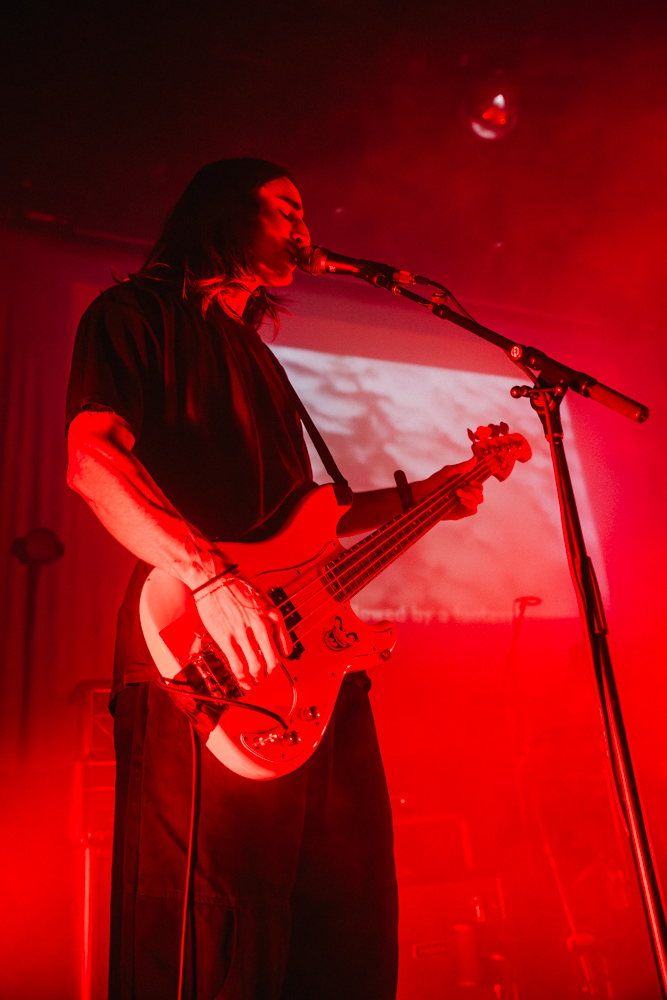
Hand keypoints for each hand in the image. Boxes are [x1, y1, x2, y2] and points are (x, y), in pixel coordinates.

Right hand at [194, 574, 292, 691]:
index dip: (282, 658)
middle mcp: (261, 625)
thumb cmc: (236, 584)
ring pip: (256, 667)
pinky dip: (242, 678)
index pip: (285, 647)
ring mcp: (244, 633)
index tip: (277, 662)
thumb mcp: (262, 598)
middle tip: (266, 675)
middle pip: (273, 661)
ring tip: (255, 682)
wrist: (214, 577)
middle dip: (270, 672)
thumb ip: (269, 617)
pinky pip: (238, 666)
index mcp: (272, 615)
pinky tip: (243, 681)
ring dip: (257, 679)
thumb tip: (272, 635)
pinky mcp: (227, 639)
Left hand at [423, 457, 483, 520]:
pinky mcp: (460, 513)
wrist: (422, 495)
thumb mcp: (448, 472)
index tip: (471, 481)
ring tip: (458, 493)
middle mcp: (465, 495)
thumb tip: (475, 459)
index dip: (478, 484)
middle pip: (480, 494)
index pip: (478, 485)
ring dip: (471, 496)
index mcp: (463, 485)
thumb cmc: (433, 483)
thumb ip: (462, 467)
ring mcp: (463, 504)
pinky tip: (462, 500)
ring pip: (478, 502)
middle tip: (463, 487)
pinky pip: (473, 510)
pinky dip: (470, 504)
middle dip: (474, 490)